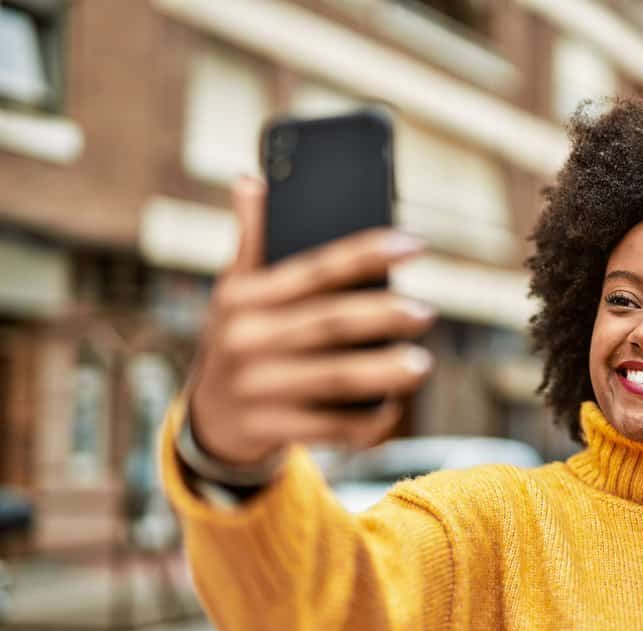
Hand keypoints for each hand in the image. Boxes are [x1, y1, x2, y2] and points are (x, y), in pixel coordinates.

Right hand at [187, 176, 435, 465]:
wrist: (207, 420)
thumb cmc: (237, 340)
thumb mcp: (233, 290)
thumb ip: (251, 242)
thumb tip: (252, 182)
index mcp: (244, 296)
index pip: (315, 268)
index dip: (367, 253)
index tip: (414, 242)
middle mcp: (245, 339)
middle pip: (328, 323)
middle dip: (382, 317)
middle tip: (426, 312)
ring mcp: (255, 388)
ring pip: (332, 378)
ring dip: (382, 372)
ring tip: (421, 364)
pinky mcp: (266, 429)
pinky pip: (327, 427)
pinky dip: (364, 422)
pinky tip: (392, 410)